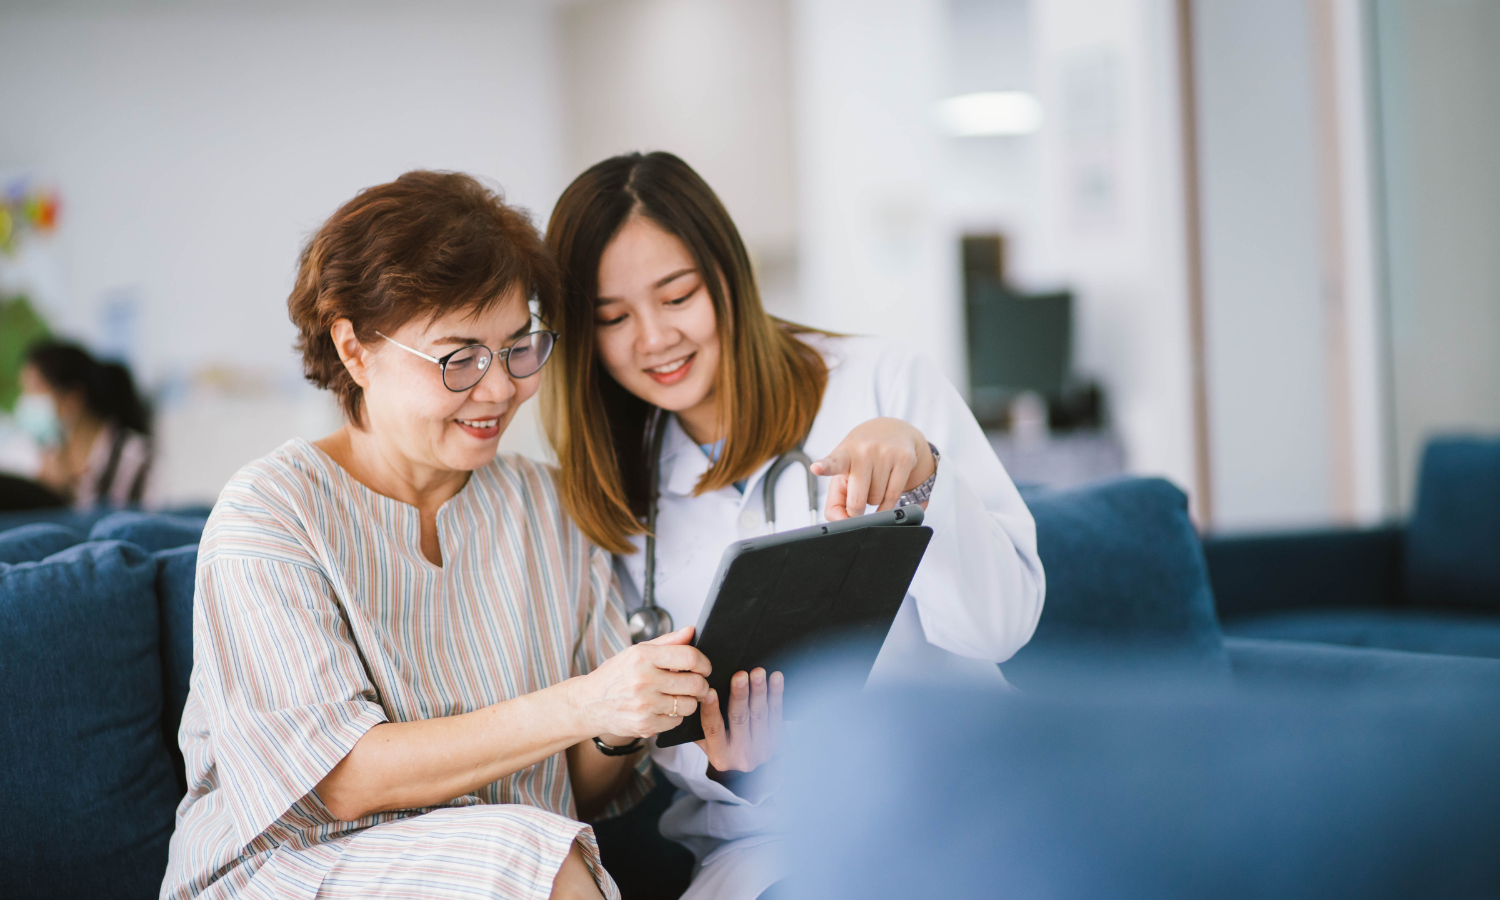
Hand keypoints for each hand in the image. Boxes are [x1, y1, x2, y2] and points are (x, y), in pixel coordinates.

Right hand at [569, 626, 710, 739]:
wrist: (589, 703)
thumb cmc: (615, 675)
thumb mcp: (636, 651)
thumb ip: (667, 642)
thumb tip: (691, 631)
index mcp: (643, 656)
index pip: (689, 657)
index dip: (704, 663)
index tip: (705, 667)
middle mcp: (643, 680)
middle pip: (695, 684)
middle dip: (701, 685)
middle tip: (697, 685)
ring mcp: (644, 705)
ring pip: (689, 705)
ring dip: (689, 702)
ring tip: (678, 697)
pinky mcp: (644, 725)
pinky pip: (676, 721)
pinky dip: (674, 716)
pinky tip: (663, 709)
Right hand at [696, 667, 783, 772]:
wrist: (749, 756)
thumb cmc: (721, 739)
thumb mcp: (705, 737)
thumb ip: (699, 720)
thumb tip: (697, 692)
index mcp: (719, 756)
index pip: (713, 729)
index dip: (711, 710)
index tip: (710, 691)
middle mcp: (741, 756)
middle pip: (739, 720)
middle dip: (740, 695)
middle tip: (740, 675)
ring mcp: (762, 749)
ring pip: (760, 714)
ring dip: (760, 691)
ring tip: (758, 672)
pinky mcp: (778, 740)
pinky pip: (777, 713)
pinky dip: (777, 694)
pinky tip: (776, 678)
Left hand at [809, 417, 934, 519]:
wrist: (892, 431)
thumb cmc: (861, 457)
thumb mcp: (843, 471)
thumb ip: (835, 499)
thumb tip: (842, 522)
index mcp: (844, 454)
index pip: (833, 462)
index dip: (824, 467)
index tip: (816, 468)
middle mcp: (863, 451)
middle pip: (856, 501)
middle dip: (856, 510)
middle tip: (857, 503)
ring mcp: (885, 453)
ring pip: (876, 500)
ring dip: (874, 501)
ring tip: (874, 485)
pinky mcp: (904, 459)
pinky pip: (893, 497)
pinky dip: (887, 505)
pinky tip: (885, 495)